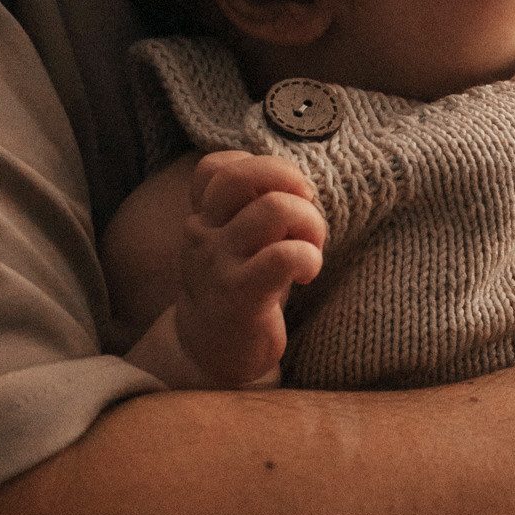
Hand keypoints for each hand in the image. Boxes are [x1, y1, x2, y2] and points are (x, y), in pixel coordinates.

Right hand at [174, 151, 325, 388]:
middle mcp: (203, 232)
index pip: (218, 165)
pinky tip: (306, 273)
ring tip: (311, 249)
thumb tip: (299, 182)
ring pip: (275, 209)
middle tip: (306, 215)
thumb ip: (254, 205)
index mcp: (204, 215)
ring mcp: (218, 262)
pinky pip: (283, 256)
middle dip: (291, 183)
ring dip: (310, 224)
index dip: (263, 169)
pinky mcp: (239, 293)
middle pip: (243, 175)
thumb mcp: (238, 238)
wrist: (212, 350)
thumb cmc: (240, 285)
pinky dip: (309, 256)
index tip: (286, 197)